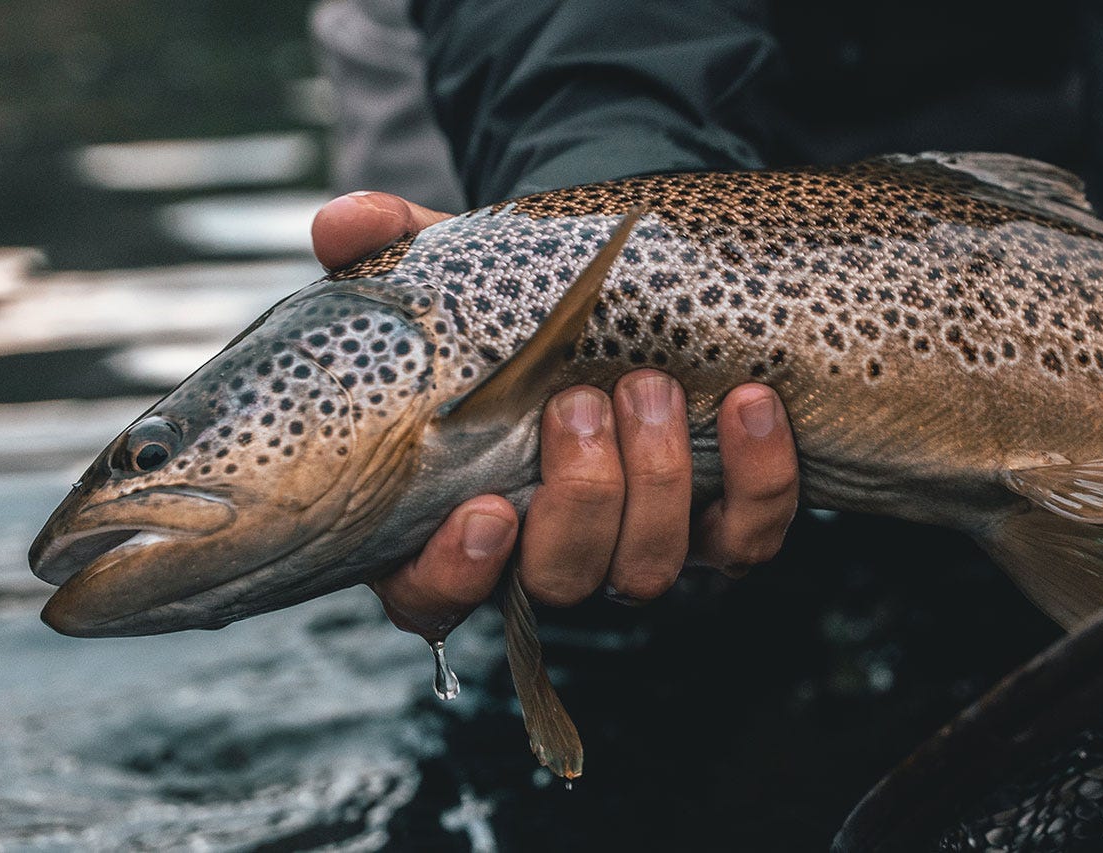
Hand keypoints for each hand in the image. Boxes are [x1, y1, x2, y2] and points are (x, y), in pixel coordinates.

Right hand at [311, 192, 800, 637]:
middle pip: (560, 580)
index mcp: (454, 520)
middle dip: (581, 499)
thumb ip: (392, 253)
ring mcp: (634, 548)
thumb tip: (343, 221)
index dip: (456, 573)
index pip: (433, 598)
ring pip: (648, 570)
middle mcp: (547, 553)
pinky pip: (749, 538)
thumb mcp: (448, 280)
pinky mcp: (719, 531)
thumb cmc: (510, 319)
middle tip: (583, 404)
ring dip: (658, 485)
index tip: (486, 511)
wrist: (615, 309)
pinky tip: (751, 404)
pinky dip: (759, 479)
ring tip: (651, 387)